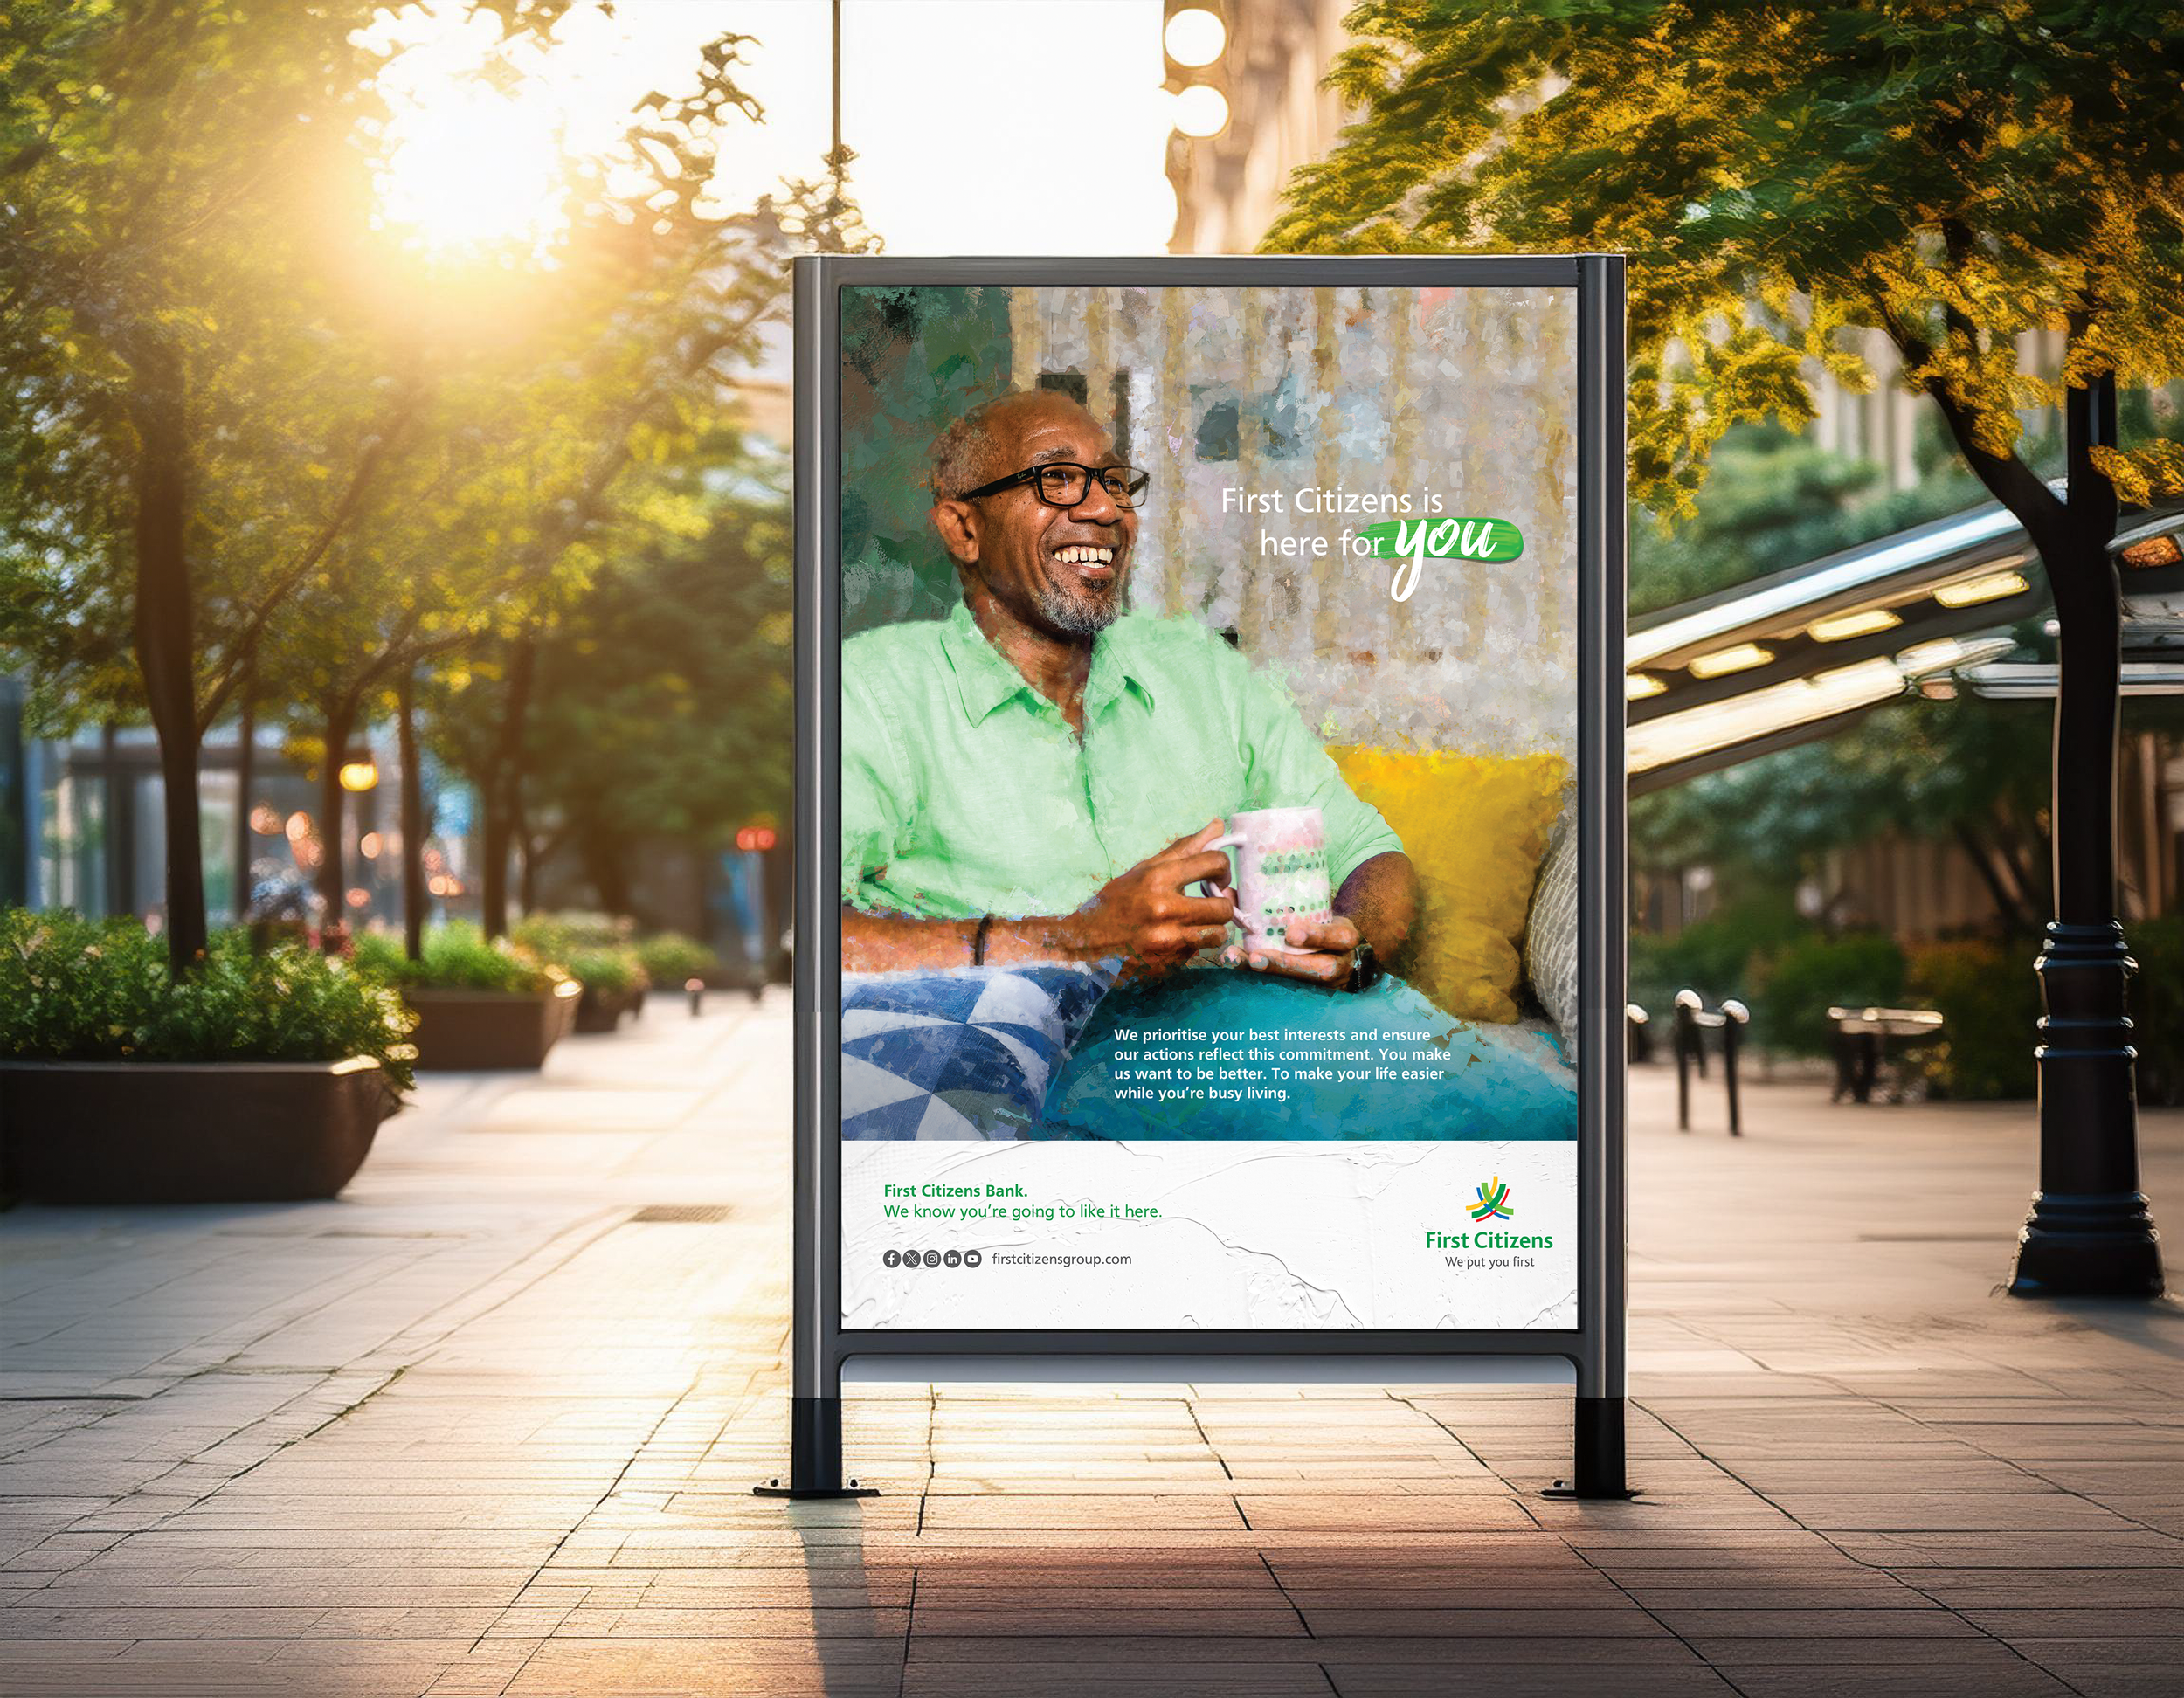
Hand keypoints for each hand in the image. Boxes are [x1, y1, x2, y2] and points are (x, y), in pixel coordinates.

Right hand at [1068, 820, 1237, 978]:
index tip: (1217, 876)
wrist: (1084, 943)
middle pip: (1224, 906)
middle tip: (1212, 903)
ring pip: (1218, 934)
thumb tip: (1217, 826)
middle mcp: (1164, 909)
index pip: (1213, 863)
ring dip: (1213, 928)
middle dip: (1222, 904)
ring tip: (1198, 924)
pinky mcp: (1168, 963)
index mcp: (1157, 878)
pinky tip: (1176, 939)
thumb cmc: (1115, 903)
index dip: (1223, 869)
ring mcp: (1167, 940)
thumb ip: (1183, 849)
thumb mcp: (1144, 870)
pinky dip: (1193, 945)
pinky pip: (1199, 952)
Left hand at [1219, 914, 1361, 985]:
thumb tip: (1230, 891)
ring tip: (1238, 960)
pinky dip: (1257, 976)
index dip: (1316, 936)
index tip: (1291, 934)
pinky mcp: (1309, 990)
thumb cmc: (1324, 925)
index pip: (1337, 937)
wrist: (1342, 954)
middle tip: (1255, 957)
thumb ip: (1286, 900)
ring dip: (1266, 972)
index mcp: (1344, 939)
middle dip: (1284, 964)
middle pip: (1318, 969)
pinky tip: (1235, 964)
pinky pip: (1284, 988)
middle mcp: (1338, 963)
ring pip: (1299, 983)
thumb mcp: (1319, 911)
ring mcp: (1325, 982)